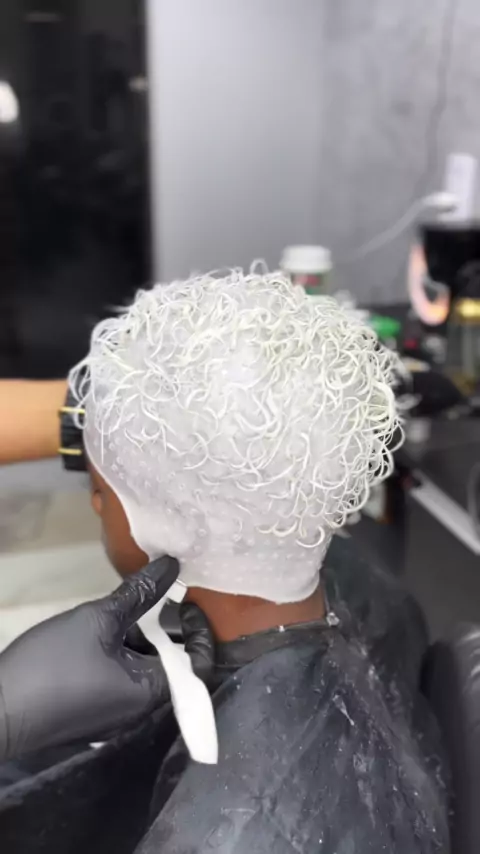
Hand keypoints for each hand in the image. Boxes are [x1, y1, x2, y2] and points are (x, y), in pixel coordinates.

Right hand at [0, 557, 213, 760]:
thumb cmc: (53, 665)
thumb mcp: (99, 621)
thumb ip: (139, 593)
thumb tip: (173, 565)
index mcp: (152, 693)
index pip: (201, 663)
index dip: (201, 629)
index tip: (187, 599)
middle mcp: (141, 709)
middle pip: (173, 663)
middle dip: (168, 626)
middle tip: (160, 592)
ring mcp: (116, 712)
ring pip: (144, 667)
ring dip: (143, 635)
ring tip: (132, 601)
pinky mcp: (94, 709)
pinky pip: (122, 676)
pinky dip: (123, 649)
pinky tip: (108, 624)